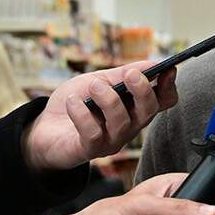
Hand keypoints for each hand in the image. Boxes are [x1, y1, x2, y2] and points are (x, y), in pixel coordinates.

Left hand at [22, 61, 178, 171]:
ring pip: (122, 122)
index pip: (164, 101)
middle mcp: (129, 126)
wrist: (45, 127)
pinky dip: (82, 113)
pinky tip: (72, 102)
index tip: (167, 69)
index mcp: (135, 107)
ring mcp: (112, 140)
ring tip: (93, 86)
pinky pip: (93, 133)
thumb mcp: (99, 80)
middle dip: (142, 91)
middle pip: (149, 112)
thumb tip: (151, 64)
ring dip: (108, 99)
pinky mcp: (91, 150)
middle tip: (130, 75)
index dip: (169, 86)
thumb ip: (123, 74)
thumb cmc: (76, 102)